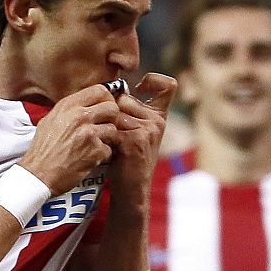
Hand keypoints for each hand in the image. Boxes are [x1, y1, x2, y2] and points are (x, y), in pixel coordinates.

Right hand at [19, 85, 121, 194]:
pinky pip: (109, 149)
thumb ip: (70, 111)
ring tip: (94, 146)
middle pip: (112, 108)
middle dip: (111, 119)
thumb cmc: (42, 151)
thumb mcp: (49, 121)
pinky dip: (102, 156)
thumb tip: (86, 105)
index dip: (107, 99)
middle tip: (104, 128)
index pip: (100, 91)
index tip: (104, 108)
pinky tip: (90, 158)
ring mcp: (89, 133)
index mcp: (68, 106)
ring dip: (107, 139)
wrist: (38, 175)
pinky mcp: (95, 151)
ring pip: (113, 129)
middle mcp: (79, 116)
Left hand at [105, 74, 176, 210]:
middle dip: (111, 113)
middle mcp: (157, 120)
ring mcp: (148, 129)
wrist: (131, 189)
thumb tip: (109, 90)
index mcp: (159, 116)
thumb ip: (130, 112)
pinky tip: (106, 149)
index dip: (153, 80)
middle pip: (125, 99)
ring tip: (108, 144)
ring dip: (105, 127)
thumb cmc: (126, 160)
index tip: (138, 89)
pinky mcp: (134, 139)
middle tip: (111, 134)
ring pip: (115, 112)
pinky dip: (103, 137)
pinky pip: (110, 127)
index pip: (167, 85)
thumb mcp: (134, 132)